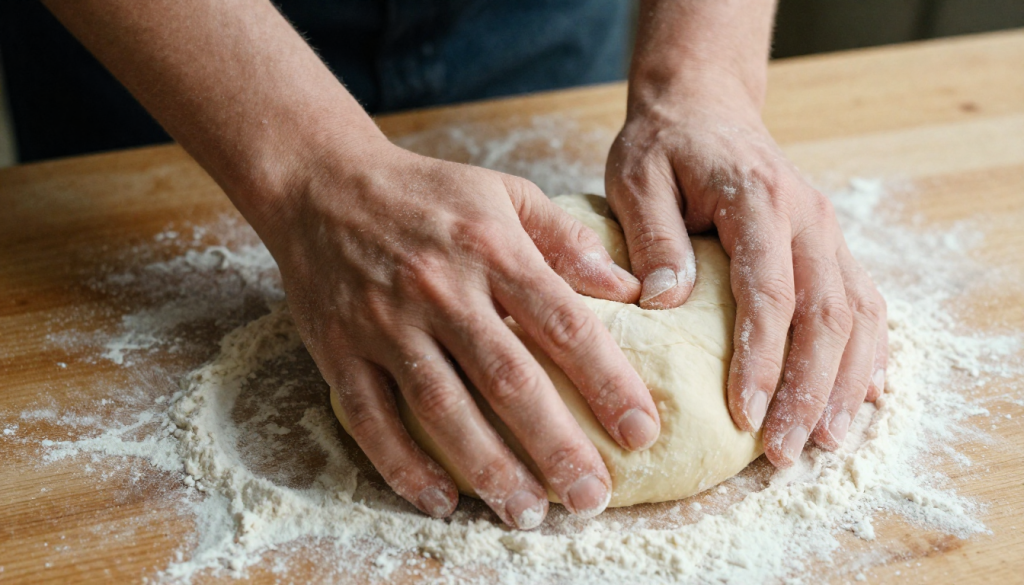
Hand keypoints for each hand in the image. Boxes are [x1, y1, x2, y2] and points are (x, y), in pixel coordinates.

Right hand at [259, 136, 659, 527]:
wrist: (322, 183)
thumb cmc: (426, 193)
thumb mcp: (505, 194)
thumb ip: (568, 239)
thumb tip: (629, 289)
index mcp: (491, 248)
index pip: (563, 324)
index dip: (607, 383)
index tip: (641, 433)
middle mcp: (440, 289)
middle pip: (507, 380)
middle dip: (555, 446)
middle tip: (591, 498)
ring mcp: (385, 323)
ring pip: (441, 409)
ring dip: (488, 468)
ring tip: (527, 513)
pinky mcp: (339, 349)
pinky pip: (370, 418)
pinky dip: (403, 465)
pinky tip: (440, 501)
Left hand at [605, 82, 887, 467]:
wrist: (705, 108)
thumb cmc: (664, 146)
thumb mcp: (637, 179)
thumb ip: (653, 237)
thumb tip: (664, 302)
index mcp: (759, 199)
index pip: (770, 291)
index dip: (762, 358)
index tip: (745, 415)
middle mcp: (808, 216)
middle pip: (826, 313)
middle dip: (809, 390)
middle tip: (786, 452)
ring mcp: (827, 231)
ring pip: (857, 314)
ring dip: (846, 382)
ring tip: (828, 441)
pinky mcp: (830, 245)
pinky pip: (864, 302)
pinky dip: (869, 351)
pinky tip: (863, 394)